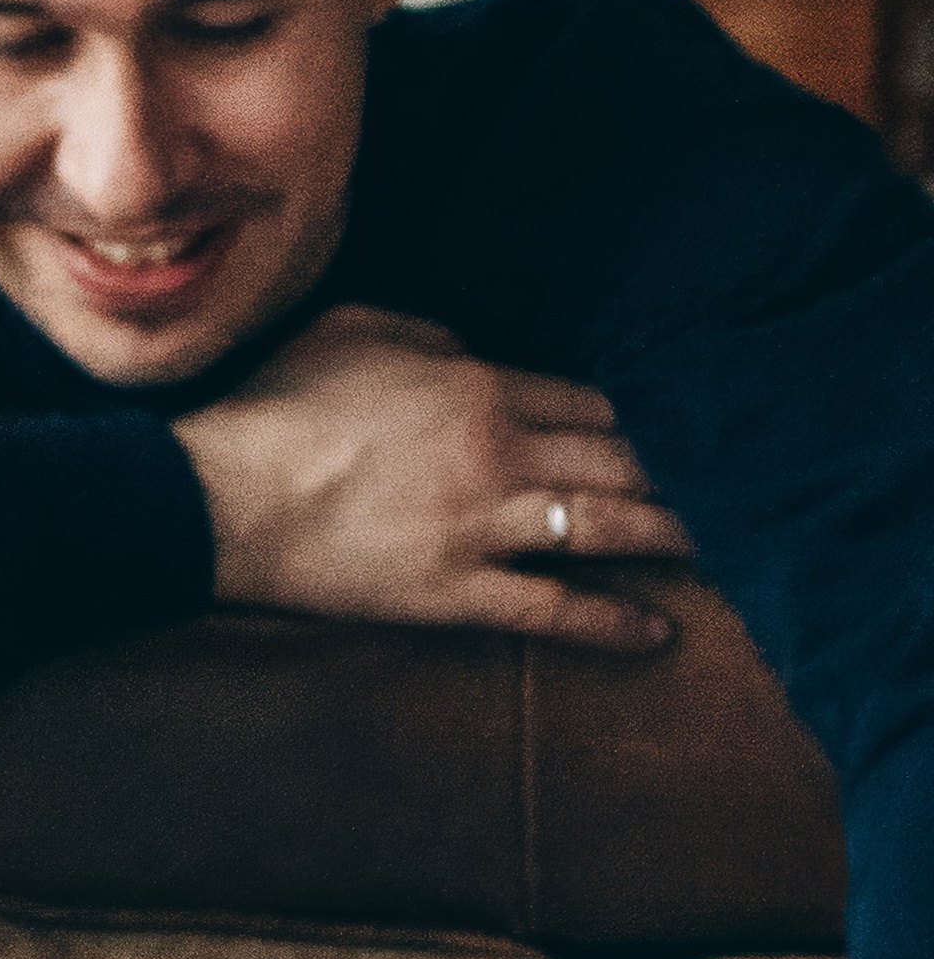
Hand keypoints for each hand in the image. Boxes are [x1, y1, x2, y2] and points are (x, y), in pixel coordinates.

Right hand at [177, 305, 692, 653]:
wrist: (217, 498)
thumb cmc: (274, 406)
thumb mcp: (358, 328)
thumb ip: (431, 329)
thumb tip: (472, 344)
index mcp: (481, 383)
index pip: (593, 396)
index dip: (648, 410)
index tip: (688, 419)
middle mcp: (502, 453)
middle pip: (622, 457)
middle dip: (686, 466)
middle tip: (741, 476)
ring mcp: (483, 528)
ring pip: (607, 526)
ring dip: (673, 534)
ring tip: (726, 541)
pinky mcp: (454, 593)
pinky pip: (551, 609)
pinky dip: (611, 622)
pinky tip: (660, 631)